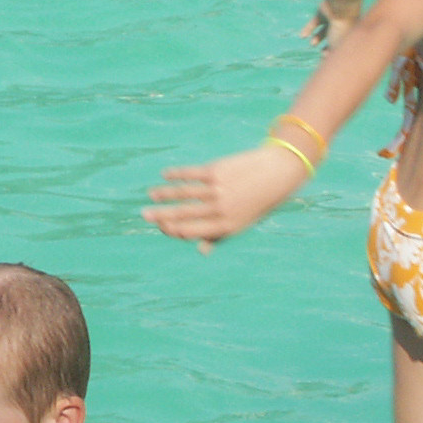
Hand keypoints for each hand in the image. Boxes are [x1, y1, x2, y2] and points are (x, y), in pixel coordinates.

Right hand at [143, 143, 305, 253]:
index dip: (173, 230)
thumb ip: (219, 236)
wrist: (278, 173)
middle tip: (144, 215)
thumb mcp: (243, 223)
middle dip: (161, 216)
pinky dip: (176, 174)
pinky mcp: (217, 171)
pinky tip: (165, 175)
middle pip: (184, 214)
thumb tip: (201, 251)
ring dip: (164, 194)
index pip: (192, 232)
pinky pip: (191, 174)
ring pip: (183, 194)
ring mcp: (217, 190)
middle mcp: (220, 209)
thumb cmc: (259, 201)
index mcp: (226, 226)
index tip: (161, 226)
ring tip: (150, 195)